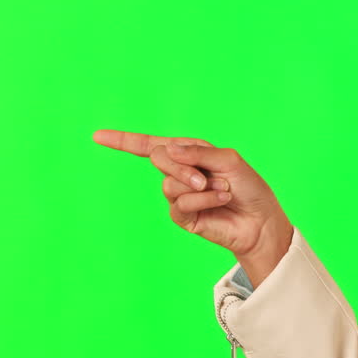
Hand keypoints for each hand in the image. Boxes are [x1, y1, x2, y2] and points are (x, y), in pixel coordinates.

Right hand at [91, 130, 293, 276]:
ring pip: (168, 183)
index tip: (96, 136)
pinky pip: (180, 203)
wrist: (261, 221)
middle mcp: (181, 172)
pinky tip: (220, 201)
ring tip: (221, 191)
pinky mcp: (183, 217)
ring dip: (198, 186)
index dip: (123, 140)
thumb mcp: (229, 160)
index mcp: (189, 153)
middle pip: (157, 158)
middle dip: (180, 166)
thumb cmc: (249, 187)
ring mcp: (179, 195)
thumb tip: (167, 149)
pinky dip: (203, 200)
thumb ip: (198, 152)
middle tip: (206, 179)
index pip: (150, 145)